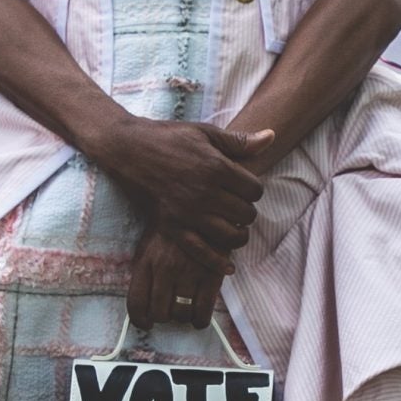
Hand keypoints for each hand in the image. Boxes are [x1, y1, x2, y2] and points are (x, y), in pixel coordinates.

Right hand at [97, 116, 272, 270]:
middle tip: (238, 207)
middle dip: (247, 211)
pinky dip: (217, 262)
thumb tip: (271, 137)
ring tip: (235, 229)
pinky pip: (201, 252)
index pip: (255, 190)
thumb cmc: (168, 137)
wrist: (128, 149)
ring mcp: (189, 212)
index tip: (245, 188)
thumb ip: (240, 141)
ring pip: (230, 236)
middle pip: (246, 214)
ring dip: (238, 235)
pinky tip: (228, 267)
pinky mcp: (172, 226)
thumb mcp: (205, 133)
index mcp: (217, 167)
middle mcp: (205, 193)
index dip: (254, 190)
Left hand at [126, 226, 225, 331]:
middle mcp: (165, 268)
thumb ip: (144, 272)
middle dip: (164, 317)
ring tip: (185, 311)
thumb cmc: (175, 232)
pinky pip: (202, 311)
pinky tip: (199, 318)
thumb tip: (143, 306)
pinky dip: (200, 320)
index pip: (136, 303)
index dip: (140, 320)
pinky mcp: (211, 275)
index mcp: (146, 261)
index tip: (146, 323)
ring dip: (182, 317)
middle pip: (159, 313)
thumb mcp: (150, 245)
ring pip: (180, 314)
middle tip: (170, 312)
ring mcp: (189, 272)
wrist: (204, 209)